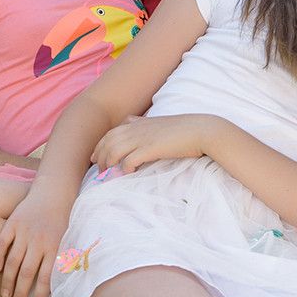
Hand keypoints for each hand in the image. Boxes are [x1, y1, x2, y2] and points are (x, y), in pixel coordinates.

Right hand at [0, 184, 73, 296]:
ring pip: (13, 261)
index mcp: (54, 246)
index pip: (46, 278)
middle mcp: (39, 240)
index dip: (38, 296)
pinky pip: (2, 242)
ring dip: (8, 280)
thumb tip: (58, 285)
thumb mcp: (67, 238)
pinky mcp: (14, 222)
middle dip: (20, 293)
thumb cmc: (62, 218)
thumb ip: (61, 260)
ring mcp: (25, 230)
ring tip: (5, 294)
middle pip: (27, 273)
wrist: (54, 190)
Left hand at [91, 114, 210, 173]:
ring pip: (115, 149)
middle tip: (98, 168)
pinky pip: (129, 159)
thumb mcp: (160, 125)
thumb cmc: (183, 130)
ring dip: (108, 162)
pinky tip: (126, 173)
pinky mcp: (151, 148)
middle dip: (100, 154)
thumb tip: (135, 135)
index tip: (96, 156)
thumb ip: (146, 127)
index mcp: (140, 122)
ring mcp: (143, 138)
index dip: (101, 143)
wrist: (201, 130)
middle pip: (109, 140)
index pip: (112, 131)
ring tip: (107, 173)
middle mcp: (138, 128)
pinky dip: (124, 167)